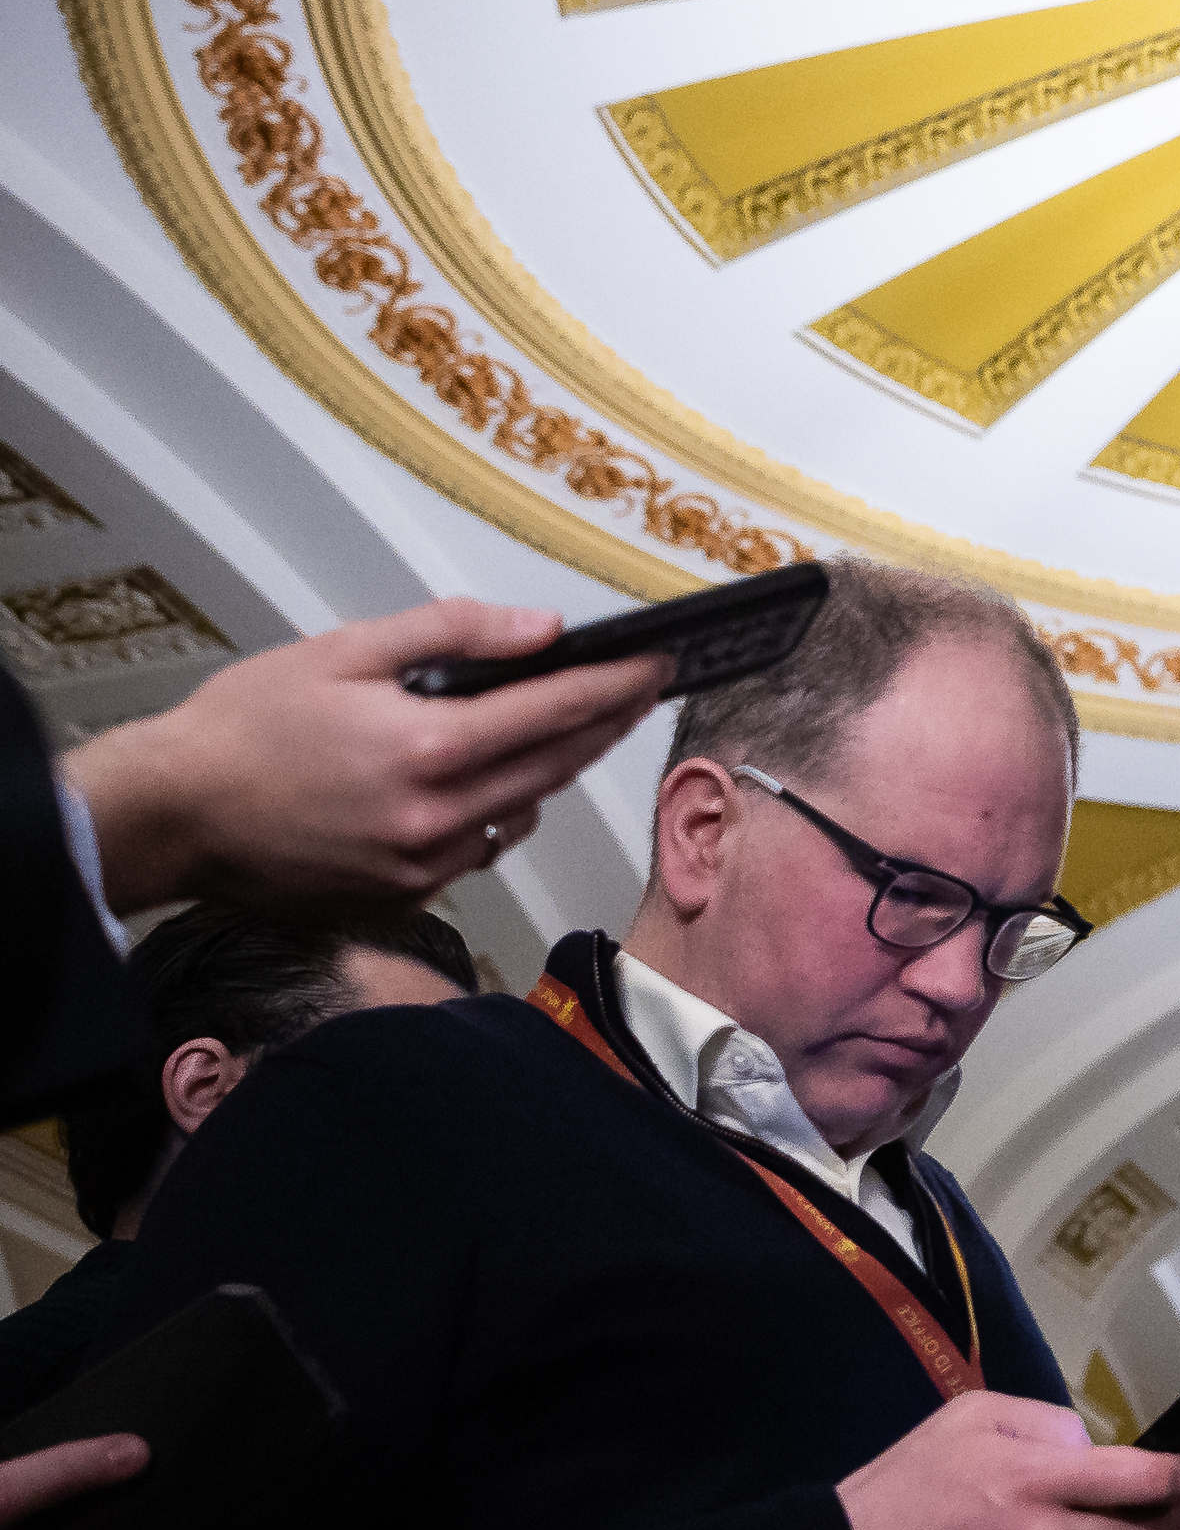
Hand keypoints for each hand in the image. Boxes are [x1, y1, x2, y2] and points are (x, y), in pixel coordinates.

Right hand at [60, 599, 671, 919]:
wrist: (171, 814)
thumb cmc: (243, 729)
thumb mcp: (344, 650)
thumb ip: (453, 633)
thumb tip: (543, 630)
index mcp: (430, 750)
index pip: (558, 711)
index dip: (618, 686)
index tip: (659, 667)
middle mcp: (437, 819)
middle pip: (557, 767)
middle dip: (603, 725)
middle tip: (634, 692)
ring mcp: (421, 868)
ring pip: (521, 813)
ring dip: (550, 773)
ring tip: (562, 730)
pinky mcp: (400, 899)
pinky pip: (475, 852)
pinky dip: (491, 815)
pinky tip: (482, 785)